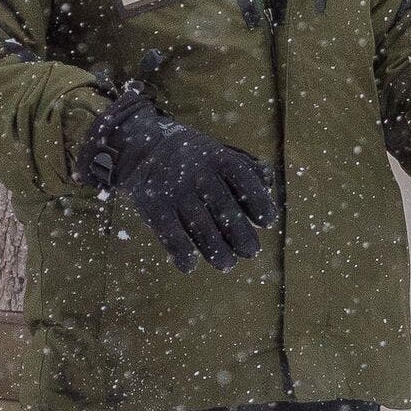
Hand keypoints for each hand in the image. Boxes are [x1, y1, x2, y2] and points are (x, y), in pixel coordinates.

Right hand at [78, 89, 277, 273]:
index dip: (259, 202)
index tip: (267, 222)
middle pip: (225, 209)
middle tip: (250, 251)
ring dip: (216, 250)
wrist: (142, 145)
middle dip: (241, 235)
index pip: (244, 181)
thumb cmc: (192, 155)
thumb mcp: (219, 151)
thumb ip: (245, 166)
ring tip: (227, 263)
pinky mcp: (154, 205)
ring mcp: (175, 191)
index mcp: (218, 158)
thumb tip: (269, 183)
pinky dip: (181, 252)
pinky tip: (190, 264)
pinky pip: (170, 233)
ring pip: (200, 226)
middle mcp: (198, 173)